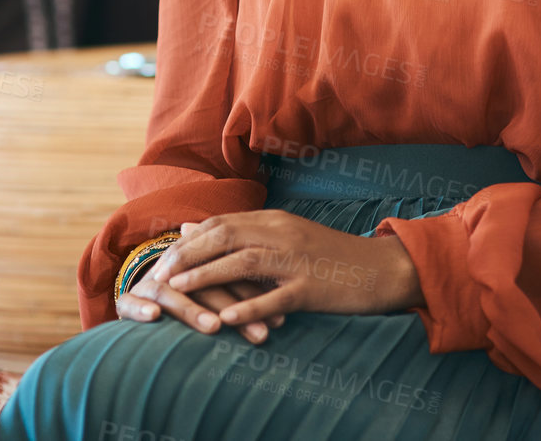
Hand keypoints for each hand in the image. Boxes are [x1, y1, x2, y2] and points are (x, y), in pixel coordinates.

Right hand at [117, 270, 284, 344]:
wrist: (141, 312)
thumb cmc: (189, 307)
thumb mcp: (217, 300)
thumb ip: (242, 297)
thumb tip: (283, 313)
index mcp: (197, 262)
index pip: (228, 268)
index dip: (254, 293)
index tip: (280, 318)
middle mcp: (173, 270)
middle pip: (202, 280)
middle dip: (232, 306)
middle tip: (259, 332)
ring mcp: (147, 284)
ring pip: (170, 291)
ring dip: (192, 308)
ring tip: (214, 326)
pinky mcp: (125, 302)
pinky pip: (130, 303)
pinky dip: (141, 307)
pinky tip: (155, 315)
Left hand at [150, 210, 422, 330]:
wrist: (381, 269)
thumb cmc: (329, 257)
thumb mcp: (284, 236)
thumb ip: (240, 232)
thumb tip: (189, 227)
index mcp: (276, 221)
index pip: (222, 223)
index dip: (189, 240)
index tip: (163, 256)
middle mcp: (283, 234)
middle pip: (226, 236)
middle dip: (188, 254)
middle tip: (160, 273)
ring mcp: (298, 260)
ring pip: (244, 262)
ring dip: (207, 276)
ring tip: (177, 290)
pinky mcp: (312, 287)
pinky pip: (276, 297)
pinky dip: (250, 307)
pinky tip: (227, 319)